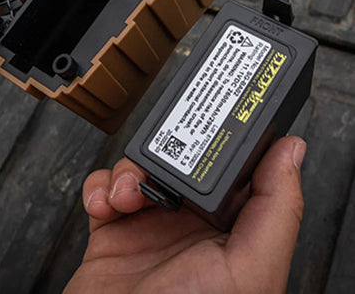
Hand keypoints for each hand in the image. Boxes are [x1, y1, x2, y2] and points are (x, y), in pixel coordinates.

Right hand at [65, 136, 305, 293]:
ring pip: (140, 170)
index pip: (233, 173)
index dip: (225, 146)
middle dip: (164, 157)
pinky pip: (104, 189)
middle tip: (159, 163)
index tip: (216, 122)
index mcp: (229, 231)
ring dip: (127, 172)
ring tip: (125, 196)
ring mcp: (148, 226)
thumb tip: (292, 152)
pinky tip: (104, 204)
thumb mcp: (246, 268)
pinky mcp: (113, 230)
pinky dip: (99, 187)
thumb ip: (275, 209)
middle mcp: (189, 226)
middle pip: (179, 164)